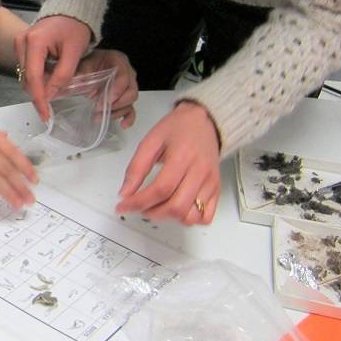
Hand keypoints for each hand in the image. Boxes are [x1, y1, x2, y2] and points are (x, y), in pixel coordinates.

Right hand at [15, 16, 91, 121]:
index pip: (34, 77)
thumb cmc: (75, 29)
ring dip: (39, 86)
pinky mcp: (21, 46)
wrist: (71, 11)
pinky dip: (38, 78)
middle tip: (52, 107)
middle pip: (27, 78)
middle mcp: (21, 42)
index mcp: (34, 42)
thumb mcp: (74, 52)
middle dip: (39, 94)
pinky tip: (50, 79)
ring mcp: (19, 43)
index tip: (45, 116)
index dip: (39, 99)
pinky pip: (27, 68)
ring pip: (26, 75)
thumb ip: (62, 75)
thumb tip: (50, 97)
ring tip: (55, 89)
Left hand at [75, 49, 137, 127]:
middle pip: (131, 91)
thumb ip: (80, 74)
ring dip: (116, 112)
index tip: (103, 101)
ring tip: (99, 117)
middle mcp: (127, 73)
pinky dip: (128, 117)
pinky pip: (131, 109)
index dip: (115, 91)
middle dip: (116, 103)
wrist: (89, 67)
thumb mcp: (83, 65)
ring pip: (130, 102)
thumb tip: (71, 84)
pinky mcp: (125, 98)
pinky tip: (123, 124)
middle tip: (99, 108)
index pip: (124, 78)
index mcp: (119, 61)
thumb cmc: (89, 64)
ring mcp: (128, 86)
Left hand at [116, 101, 220, 224]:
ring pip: (190, 216)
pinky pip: (205, 217)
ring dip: (169, 217)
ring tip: (158, 205)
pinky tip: (177, 207)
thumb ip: (136, 168)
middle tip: (140, 205)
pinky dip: (189, 219)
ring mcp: (210, 183)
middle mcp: (199, 172)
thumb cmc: (177, 128)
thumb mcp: (150, 141)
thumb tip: (125, 193)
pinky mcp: (217, 189)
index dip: (139, 203)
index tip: (123, 206)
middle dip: (152, 212)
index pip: (160, 190)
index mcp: (182, 157)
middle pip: (176, 207)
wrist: (204, 122)